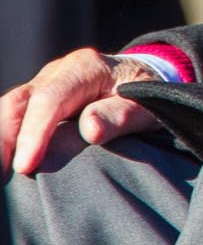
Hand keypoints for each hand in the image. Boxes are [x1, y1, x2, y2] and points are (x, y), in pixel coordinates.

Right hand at [2, 48, 163, 175]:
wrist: (143, 77)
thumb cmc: (146, 95)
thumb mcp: (147, 105)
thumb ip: (121, 116)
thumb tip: (90, 130)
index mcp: (85, 67)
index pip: (50, 99)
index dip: (34, 133)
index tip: (25, 166)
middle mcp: (57, 72)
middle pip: (18, 103)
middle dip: (5, 139)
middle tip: (3, 176)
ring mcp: (43, 83)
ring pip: (9, 109)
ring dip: (2, 141)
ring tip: (1, 176)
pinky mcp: (36, 99)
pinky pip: (13, 116)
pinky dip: (5, 138)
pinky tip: (5, 162)